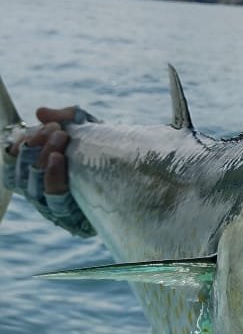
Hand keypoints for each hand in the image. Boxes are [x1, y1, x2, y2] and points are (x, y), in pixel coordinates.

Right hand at [3, 106, 93, 235]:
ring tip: (60, 137)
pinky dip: (52, 176)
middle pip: (23, 175)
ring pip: (33, 187)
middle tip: (57, 129)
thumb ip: (65, 118)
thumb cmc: (105, 150)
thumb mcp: (87, 128)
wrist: (136, 167)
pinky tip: (58, 158)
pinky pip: (53, 200)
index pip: (16, 167)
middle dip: (36, 147)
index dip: (20, 148)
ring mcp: (55, 208)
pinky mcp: (71, 220)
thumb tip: (40, 112)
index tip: (41, 126)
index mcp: (40, 175)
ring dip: (43, 157)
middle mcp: (43, 194)